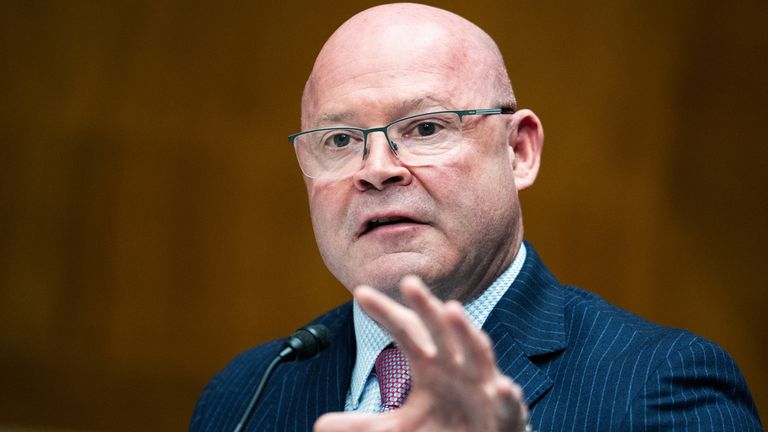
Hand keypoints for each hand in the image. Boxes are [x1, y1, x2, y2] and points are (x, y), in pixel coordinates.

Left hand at [314, 275, 528, 431]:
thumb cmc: (444, 430)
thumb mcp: (397, 430)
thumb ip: (361, 426)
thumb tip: (319, 426)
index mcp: (431, 364)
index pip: (405, 331)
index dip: (384, 313)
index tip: (360, 292)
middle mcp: (457, 367)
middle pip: (439, 331)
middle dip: (426, 307)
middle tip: (408, 281)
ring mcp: (483, 388)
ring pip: (477, 353)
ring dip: (466, 332)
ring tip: (452, 310)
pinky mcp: (506, 415)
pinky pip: (508, 404)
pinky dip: (507, 396)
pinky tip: (502, 388)